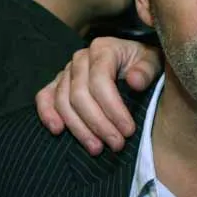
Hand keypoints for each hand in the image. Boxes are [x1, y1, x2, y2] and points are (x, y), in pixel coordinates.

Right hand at [35, 37, 162, 153]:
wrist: (133, 59)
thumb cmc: (143, 63)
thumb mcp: (153, 62)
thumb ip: (146, 71)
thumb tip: (134, 81)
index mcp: (103, 49)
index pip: (101, 82)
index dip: (113, 109)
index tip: (128, 130)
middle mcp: (81, 58)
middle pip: (80, 95)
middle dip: (98, 124)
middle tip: (116, 144)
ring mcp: (66, 71)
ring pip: (63, 101)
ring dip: (78, 128)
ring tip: (96, 148)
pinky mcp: (57, 83)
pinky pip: (44, 97)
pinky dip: (47, 114)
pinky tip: (58, 131)